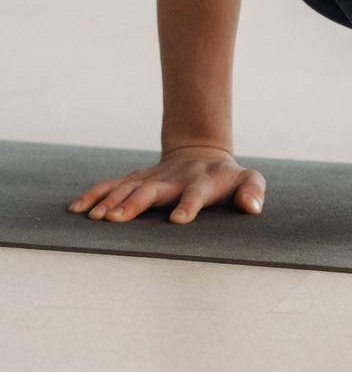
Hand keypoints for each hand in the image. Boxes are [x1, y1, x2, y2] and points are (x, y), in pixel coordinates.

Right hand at [66, 144, 265, 224]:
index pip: (197, 192)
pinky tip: (78, 208)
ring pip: (130, 187)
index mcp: (204, 180)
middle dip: (136, 203)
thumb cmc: (228, 176)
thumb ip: (253, 190)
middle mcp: (175, 178)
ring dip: (112, 201)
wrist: (202, 152)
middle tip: (117, 219)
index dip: (189, 204)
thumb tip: (253, 207)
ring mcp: (154, 176)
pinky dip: (95, 194)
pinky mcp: (138, 179)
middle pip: (154, 189)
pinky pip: (113, 185)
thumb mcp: (248, 179)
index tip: (178, 221)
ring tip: (96, 218)